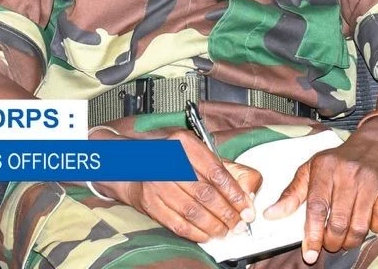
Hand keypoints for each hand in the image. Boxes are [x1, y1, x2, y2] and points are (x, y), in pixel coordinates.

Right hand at [94, 131, 260, 242]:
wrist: (132, 163)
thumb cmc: (169, 156)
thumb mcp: (193, 149)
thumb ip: (218, 167)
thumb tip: (243, 192)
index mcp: (183, 143)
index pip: (215, 171)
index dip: (234, 193)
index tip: (246, 207)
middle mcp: (168, 162)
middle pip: (205, 193)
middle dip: (227, 213)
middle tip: (239, 223)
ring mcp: (156, 183)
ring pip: (192, 211)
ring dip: (214, 225)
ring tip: (226, 230)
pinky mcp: (150, 203)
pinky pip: (177, 223)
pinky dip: (196, 233)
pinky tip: (207, 234)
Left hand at [267, 122, 377, 262]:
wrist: (377, 144)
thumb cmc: (340, 160)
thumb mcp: (311, 169)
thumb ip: (292, 193)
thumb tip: (270, 214)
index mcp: (325, 168)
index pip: (316, 207)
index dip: (312, 234)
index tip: (309, 254)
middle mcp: (348, 173)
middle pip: (338, 222)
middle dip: (332, 242)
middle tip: (331, 244)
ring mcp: (370, 181)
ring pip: (359, 226)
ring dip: (351, 240)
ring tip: (346, 239)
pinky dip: (373, 229)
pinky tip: (367, 221)